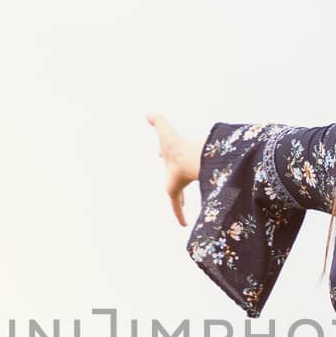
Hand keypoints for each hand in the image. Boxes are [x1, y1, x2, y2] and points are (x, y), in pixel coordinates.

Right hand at [146, 111, 202, 226]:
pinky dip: (180, 216)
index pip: (166, 156)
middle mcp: (174, 171)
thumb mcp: (164, 128)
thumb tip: (147, 111)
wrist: (188, 157)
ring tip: (182, 210)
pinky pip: (177, 208)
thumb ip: (157, 119)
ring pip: (178, 195)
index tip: (160, 154)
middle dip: (172, 179)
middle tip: (173, 187)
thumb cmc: (176, 143)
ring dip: (180, 202)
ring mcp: (177, 183)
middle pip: (171, 176)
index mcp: (171, 157)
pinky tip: (184, 225)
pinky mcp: (178, 194)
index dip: (163, 155)